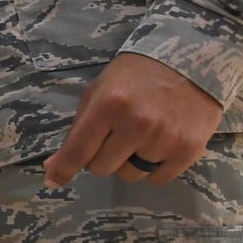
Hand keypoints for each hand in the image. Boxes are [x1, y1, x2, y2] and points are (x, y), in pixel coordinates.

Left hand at [44, 52, 224, 187]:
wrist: (187, 62)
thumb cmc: (133, 77)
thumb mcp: (98, 92)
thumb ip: (77, 130)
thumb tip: (53, 169)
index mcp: (108, 105)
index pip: (79, 150)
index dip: (63, 169)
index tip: (53, 181)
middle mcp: (136, 124)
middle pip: (102, 168)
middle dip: (101, 157)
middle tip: (113, 137)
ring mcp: (164, 139)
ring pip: (130, 176)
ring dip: (128, 162)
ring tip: (140, 137)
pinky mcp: (189, 150)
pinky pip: (157, 179)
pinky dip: (153, 167)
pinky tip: (158, 144)